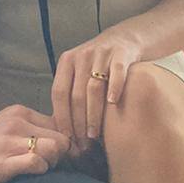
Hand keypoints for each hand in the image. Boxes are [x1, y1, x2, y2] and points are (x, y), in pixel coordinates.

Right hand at [0, 104, 69, 182]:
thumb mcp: (5, 125)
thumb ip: (29, 127)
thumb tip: (59, 138)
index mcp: (19, 112)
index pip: (58, 122)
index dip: (62, 139)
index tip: (56, 152)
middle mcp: (17, 123)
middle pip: (60, 137)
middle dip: (60, 153)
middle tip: (49, 162)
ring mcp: (10, 143)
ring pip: (53, 148)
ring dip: (52, 162)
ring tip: (40, 168)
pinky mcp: (4, 163)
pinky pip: (36, 163)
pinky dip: (40, 170)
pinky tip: (31, 173)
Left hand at [51, 29, 146, 148]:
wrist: (124, 39)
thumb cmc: (98, 64)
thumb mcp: (79, 71)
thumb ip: (70, 92)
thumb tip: (62, 130)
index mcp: (67, 61)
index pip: (59, 93)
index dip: (61, 117)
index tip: (66, 137)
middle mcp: (82, 56)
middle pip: (76, 94)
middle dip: (78, 122)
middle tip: (81, 143)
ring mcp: (102, 54)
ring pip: (94, 88)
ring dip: (93, 114)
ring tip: (94, 134)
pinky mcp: (121, 54)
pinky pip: (117, 73)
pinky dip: (114, 88)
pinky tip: (113, 103)